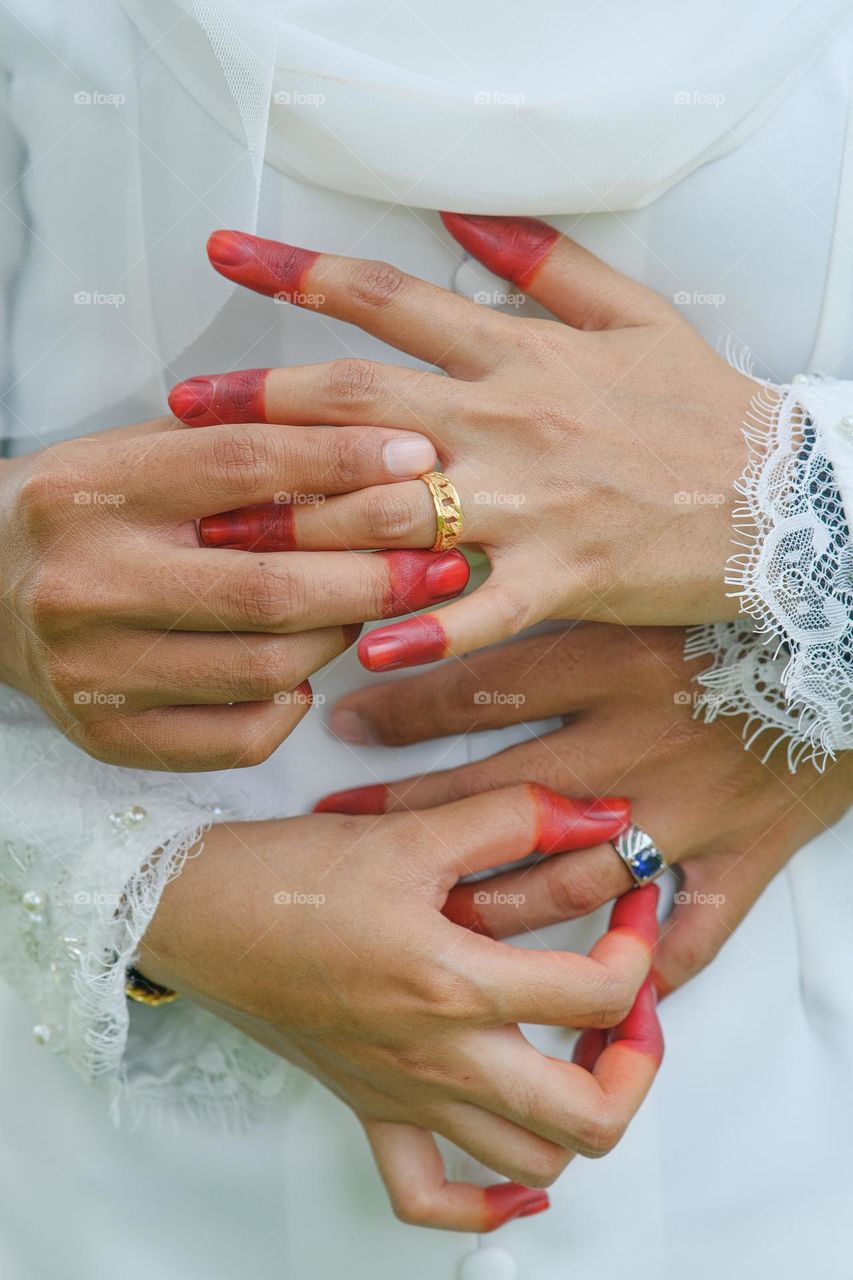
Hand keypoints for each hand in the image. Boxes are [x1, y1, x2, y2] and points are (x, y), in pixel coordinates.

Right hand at [0, 417, 467, 769]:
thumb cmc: (84, 512)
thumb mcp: (137, 452)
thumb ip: (235, 447)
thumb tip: (376, 450)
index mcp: (91, 491)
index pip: (243, 466)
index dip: (345, 460)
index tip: (418, 455)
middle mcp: (84, 585)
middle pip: (268, 586)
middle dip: (376, 572)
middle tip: (446, 557)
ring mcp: (93, 672)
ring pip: (264, 666)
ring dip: (341, 637)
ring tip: (375, 608)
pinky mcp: (108, 736)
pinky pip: (237, 735)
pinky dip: (290, 704)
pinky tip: (304, 670)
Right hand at [138, 786, 662, 1231]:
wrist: (197, 913)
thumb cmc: (289, 875)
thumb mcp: (411, 831)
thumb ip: (512, 817)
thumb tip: (596, 812)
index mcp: (454, 984)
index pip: (599, 993)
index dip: (642, 944)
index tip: (635, 902)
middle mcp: (439, 1058)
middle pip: (589, 1114)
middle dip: (639, 1061)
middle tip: (636, 1002)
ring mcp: (405, 1096)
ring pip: (529, 1162)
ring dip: (580, 1117)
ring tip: (583, 1051)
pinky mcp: (369, 1109)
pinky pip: (430, 1199)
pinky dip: (486, 1201)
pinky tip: (515, 1172)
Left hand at [169, 220, 753, 673]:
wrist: (787, 499)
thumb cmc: (706, 410)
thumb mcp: (635, 315)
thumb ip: (544, 263)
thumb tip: (462, 220)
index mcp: (520, 357)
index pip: (391, 303)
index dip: (302, 274)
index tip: (227, 256)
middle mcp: (510, 424)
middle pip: (364, 408)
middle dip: (264, 407)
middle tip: (182, 413)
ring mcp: (535, 505)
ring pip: (399, 509)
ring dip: (306, 523)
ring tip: (224, 535)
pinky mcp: (567, 578)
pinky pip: (484, 610)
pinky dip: (426, 627)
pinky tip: (363, 651)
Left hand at [318, 624, 852, 992]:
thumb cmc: (742, 610)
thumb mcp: (638, 587)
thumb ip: (555, 603)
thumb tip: (449, 602)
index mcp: (610, 665)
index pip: (478, 693)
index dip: (401, 716)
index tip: (340, 730)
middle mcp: (637, 744)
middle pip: (502, 799)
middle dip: (415, 825)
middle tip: (345, 843)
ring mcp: (691, 810)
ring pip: (573, 882)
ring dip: (498, 908)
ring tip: (433, 925)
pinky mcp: (746, 855)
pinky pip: (693, 934)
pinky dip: (646, 974)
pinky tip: (595, 1005)